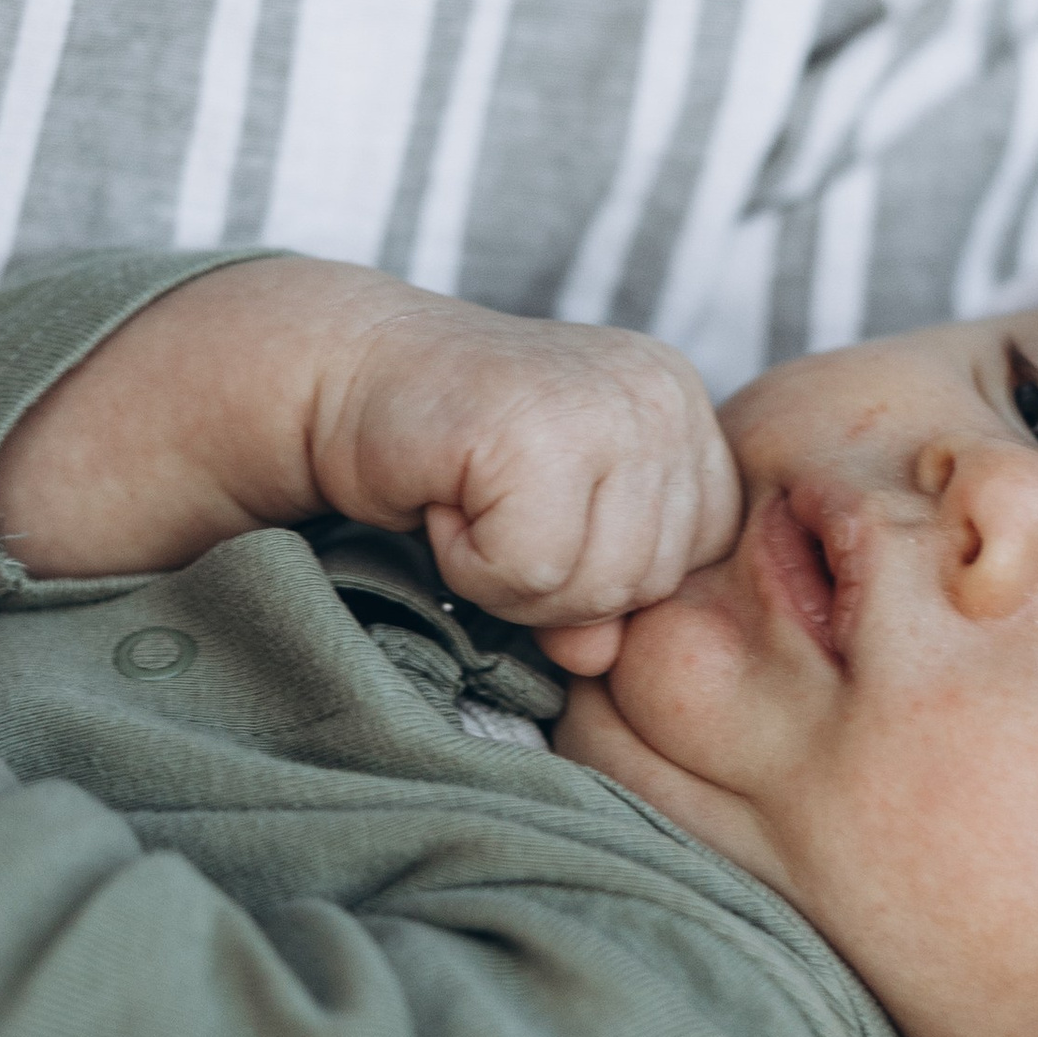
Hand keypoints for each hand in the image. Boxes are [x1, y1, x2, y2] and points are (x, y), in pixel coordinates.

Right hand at [310, 282, 742, 635]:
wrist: (339, 379)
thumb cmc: (450, 457)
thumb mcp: (551, 533)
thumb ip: (598, 597)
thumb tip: (599, 657)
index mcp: (683, 411)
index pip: (698, 561)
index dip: (606, 573)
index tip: (536, 511)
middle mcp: (660, 396)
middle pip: (649, 583)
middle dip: (554, 581)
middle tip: (490, 508)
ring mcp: (607, 405)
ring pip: (595, 586)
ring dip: (508, 574)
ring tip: (469, 501)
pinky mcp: (537, 431)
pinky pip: (531, 569)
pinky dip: (469, 563)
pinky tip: (445, 498)